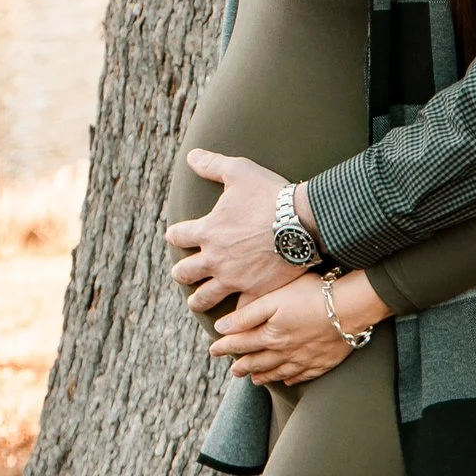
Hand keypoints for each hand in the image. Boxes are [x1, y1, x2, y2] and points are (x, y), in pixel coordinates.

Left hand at [168, 150, 297, 309]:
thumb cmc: (270, 195)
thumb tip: (191, 156)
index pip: (178, 235)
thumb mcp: (239, 170)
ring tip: (196, 302)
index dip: (175, 234)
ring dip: (198, 300)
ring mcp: (233, 279)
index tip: (174, 235)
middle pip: (185, 272)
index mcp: (207, 231)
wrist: (301, 222)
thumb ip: (212, 164)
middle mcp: (214, 259)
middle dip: (182, 272)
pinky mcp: (254, 292)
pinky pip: (239, 311)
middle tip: (182, 274)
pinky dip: (234, 316)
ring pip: (204, 298)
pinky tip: (232, 319)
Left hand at [214, 272, 390, 388]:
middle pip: (258, 361)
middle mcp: (284, 352)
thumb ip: (247, 314)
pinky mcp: (323, 362)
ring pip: (278, 372)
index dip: (225, 347)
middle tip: (233, 371)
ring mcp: (304, 360)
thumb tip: (221, 328)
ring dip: (264, 376)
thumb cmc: (312, 295)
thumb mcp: (274, 298)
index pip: (241, 344)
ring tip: (254, 380)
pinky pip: (302, 376)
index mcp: (270, 335)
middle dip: (243, 366)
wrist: (351, 308)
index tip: (213, 350)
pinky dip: (291, 380)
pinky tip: (287, 381)